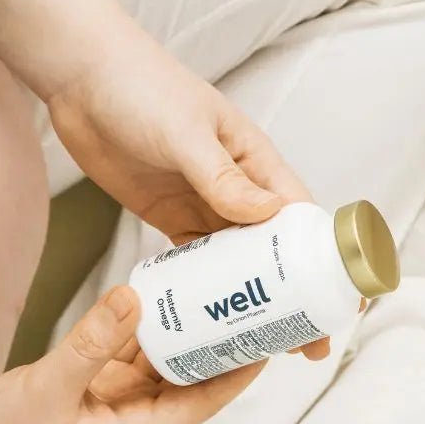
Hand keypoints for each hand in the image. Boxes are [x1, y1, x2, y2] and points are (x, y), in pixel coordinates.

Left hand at [0, 0, 329, 358]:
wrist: (82, 77)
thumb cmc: (142, 86)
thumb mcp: (186, 132)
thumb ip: (222, 176)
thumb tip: (266, 218)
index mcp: (256, 160)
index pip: (302, 218)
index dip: (324, 262)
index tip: (342, 301)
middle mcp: (237, 185)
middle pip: (276, 250)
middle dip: (295, 296)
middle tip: (307, 346)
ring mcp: (203, 202)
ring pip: (238, 262)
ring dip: (253, 300)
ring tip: (266, 346)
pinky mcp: (169, 215)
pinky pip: (195, 261)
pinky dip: (206, 290)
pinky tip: (212, 321)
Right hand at [0, 286, 261, 423]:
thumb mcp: (48, 387)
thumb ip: (93, 340)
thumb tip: (138, 296)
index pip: (203, 401)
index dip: (238, 371)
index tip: (267, 336)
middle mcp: (130, 422)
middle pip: (188, 380)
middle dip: (215, 344)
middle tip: (243, 300)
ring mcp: (108, 407)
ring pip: (157, 364)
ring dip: (178, 332)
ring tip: (207, 289)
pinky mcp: (86, 392)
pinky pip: (125, 356)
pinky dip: (138, 330)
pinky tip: (151, 296)